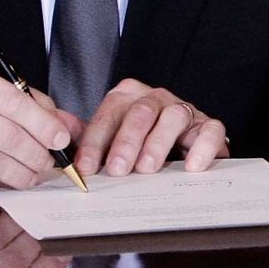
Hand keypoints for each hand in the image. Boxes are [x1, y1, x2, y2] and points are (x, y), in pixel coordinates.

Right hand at [0, 60, 78, 192]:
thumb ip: (32, 106)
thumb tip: (72, 127)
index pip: (15, 101)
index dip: (44, 124)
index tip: (61, 140)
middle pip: (7, 135)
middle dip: (37, 154)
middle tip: (50, 165)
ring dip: (21, 174)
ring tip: (33, 177)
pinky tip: (1, 180)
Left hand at [74, 78, 228, 175]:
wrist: (181, 142)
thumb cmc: (138, 144)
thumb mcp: (109, 140)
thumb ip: (87, 142)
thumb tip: (58, 148)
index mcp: (126, 98)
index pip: (108, 114)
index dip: (95, 142)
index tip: (86, 167)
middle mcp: (155, 98)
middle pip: (140, 113)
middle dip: (126, 142)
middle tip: (117, 169)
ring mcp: (183, 109)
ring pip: (173, 117)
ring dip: (158, 143)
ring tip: (147, 168)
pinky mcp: (208, 125)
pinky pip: (210, 130)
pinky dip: (203, 147)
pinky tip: (192, 166)